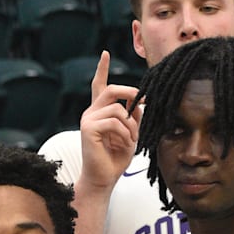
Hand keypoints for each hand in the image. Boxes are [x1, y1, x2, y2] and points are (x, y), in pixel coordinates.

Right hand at [79, 51, 141, 191]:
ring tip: (132, 140)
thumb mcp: (130, 134)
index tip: (105, 53)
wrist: (102, 179)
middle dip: (131, 94)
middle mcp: (91, 113)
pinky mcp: (88, 129)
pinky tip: (125, 143)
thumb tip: (140, 103)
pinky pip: (114, 122)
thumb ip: (134, 117)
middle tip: (145, 103)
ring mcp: (88, 120)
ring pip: (117, 109)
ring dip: (131, 125)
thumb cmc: (115, 159)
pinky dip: (125, 133)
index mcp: (99, 112)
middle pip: (112, 90)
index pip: (99, 86)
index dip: (102, 69)